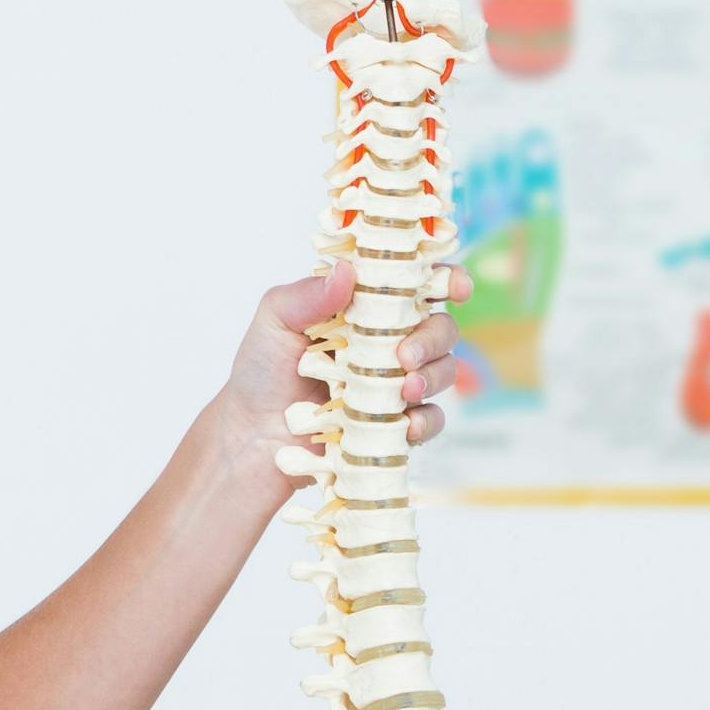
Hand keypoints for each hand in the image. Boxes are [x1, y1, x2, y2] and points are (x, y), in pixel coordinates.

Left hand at [220, 261, 471, 457]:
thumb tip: (347, 272)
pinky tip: (406, 425)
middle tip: (406, 355)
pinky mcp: (397, 422)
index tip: (455, 287)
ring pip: (443, 370)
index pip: (415, 283)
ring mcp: (396, 382)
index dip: (445, 280)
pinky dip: (426, 420)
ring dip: (433, 377)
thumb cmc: (261, 372)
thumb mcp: (274, 321)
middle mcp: (388, 340)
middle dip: (434, 337)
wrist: (253, 437)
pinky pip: (432, 418)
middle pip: (440, 327)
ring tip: (405, 391)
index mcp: (366, 306)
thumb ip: (307, 295)